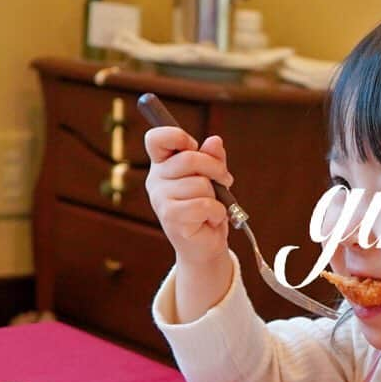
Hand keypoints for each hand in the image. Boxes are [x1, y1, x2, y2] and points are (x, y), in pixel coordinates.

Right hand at [145, 126, 234, 265]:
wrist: (204, 246)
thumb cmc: (207, 208)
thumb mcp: (213, 177)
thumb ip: (212, 158)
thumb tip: (214, 141)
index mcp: (162, 165)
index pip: (156, 138)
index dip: (177, 136)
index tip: (193, 146)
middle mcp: (155, 180)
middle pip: (189, 158)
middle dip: (215, 168)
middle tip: (225, 180)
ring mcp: (161, 199)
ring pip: (200, 184)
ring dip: (216, 197)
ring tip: (211, 208)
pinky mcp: (171, 217)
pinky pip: (204, 204)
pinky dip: (217, 212)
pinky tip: (211, 219)